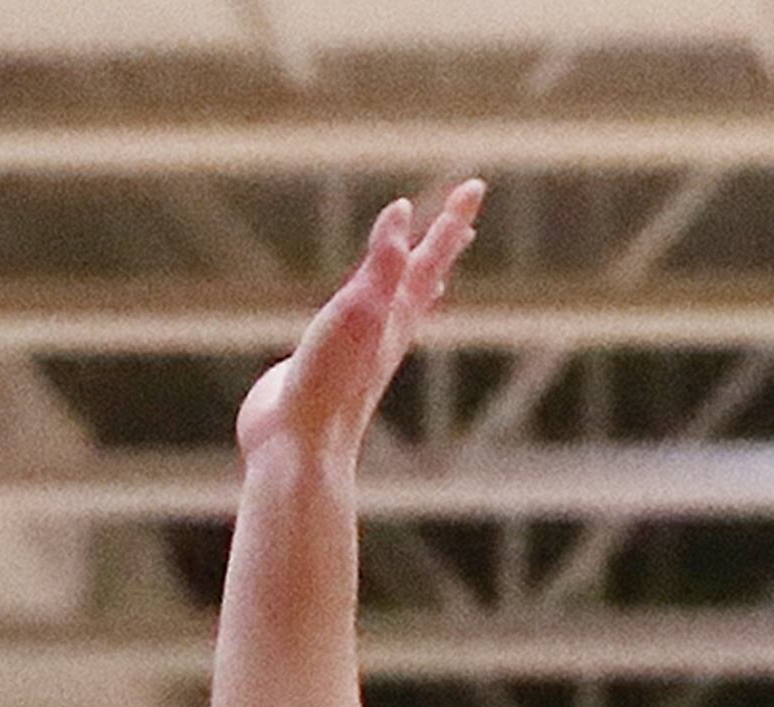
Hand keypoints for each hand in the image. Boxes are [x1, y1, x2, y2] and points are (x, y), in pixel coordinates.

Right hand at [237, 179, 483, 462]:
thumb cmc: (327, 385)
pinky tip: (364, 317)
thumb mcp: (357, 313)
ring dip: (414, 285)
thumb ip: (381, 264)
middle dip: (442, 246)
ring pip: (397, 310)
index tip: (474, 186)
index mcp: (394, 318)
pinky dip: (370, 313)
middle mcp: (384, 334)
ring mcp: (358, 353)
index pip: (430, 259)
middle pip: (422, 281)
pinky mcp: (329, 368)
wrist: (299, 453)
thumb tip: (403, 212)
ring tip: (430, 272)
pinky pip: (361, 331)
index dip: (450, 221)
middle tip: (463, 220)